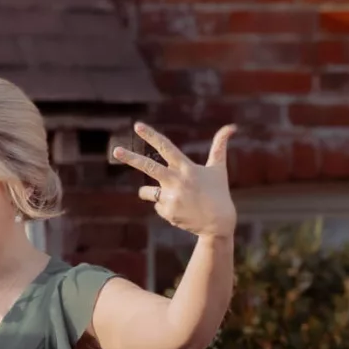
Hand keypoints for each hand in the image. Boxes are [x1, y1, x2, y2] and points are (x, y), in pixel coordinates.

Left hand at [111, 123, 236, 240]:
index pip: (166, 147)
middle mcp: (177, 181)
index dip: (151, 135)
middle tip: (115, 150)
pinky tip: (180, 210)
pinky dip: (165, 206)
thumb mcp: (218, 168)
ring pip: (147, 192)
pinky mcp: (166, 212)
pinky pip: (156, 205)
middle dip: (130, 158)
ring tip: (177, 199)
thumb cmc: (218, 192)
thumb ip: (220, 146)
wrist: (218, 223)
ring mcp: (170, 197)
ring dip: (153, 193)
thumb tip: (232, 126)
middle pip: (148, 167)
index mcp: (187, 168)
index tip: (137, 126)